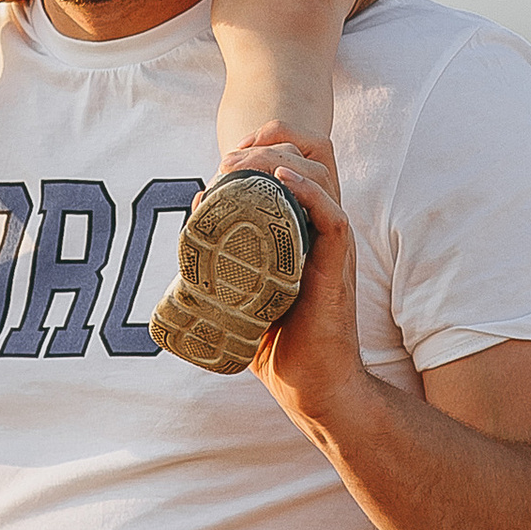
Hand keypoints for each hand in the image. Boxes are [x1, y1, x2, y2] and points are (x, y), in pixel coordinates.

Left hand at [213, 127, 369, 427]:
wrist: (313, 387)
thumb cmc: (279, 346)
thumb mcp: (243, 292)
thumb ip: (223, 259)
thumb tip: (192, 223)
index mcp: (305, 230)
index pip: (301, 164)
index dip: (270, 144)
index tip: (233, 147)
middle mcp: (323, 231)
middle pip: (312, 158)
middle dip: (271, 142)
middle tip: (231, 154)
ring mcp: (333, 248)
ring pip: (322, 177)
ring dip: (282, 159)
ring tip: (244, 162)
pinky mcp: (337, 268)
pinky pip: (333, 218)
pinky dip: (308, 192)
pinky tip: (281, 178)